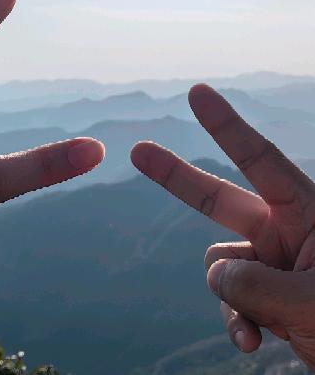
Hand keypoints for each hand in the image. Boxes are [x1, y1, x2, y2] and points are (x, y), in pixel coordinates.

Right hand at [131, 84, 314, 369]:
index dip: (225, 125)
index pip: (260, 158)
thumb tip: (213, 273)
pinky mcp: (263, 293)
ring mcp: (272, 261)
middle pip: (216, 197)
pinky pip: (227, 298)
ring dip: (228, 297)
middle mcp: (286, 229)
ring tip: (258, 328)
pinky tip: (253, 344)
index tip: (196, 92)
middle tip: (138, 150)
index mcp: (309, 211)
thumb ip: (253, 283)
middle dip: (175, 177)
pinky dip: (234, 321)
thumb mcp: (313, 301)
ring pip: (218, 265)